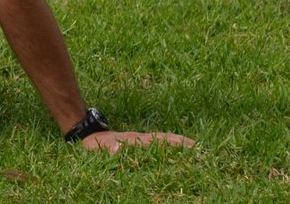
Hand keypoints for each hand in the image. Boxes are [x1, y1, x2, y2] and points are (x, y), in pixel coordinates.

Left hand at [81, 130, 196, 153]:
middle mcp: (141, 138)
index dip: (176, 144)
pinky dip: (169, 147)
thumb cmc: (94, 144)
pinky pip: (157, 145)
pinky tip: (175, 154)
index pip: (160, 141)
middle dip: (184, 144)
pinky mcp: (138, 144)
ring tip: (196, 151)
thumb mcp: (99, 147)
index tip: (193, 147)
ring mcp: (140, 140)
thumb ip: (108, 148)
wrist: (86, 134)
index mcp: (136, 140)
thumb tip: (119, 149)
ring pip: (163, 141)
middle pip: (166, 139)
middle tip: (203, 150)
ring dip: (179, 145)